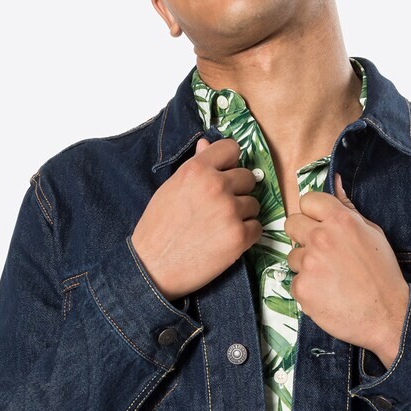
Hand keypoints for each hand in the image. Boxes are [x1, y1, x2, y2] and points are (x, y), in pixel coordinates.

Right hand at [130, 137, 262, 301]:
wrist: (152, 266)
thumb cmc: (158, 227)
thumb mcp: (172, 188)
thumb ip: (195, 165)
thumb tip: (207, 144)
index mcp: (197, 170)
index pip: (231, 148)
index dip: (229, 162)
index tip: (224, 174)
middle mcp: (216, 186)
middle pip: (248, 177)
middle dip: (237, 190)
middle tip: (219, 207)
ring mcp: (230, 211)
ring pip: (254, 204)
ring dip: (242, 214)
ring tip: (219, 226)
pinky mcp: (239, 236)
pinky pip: (257, 228)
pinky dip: (246, 234)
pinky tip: (226, 240)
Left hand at [284, 172, 409, 367]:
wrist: (387, 314)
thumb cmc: (383, 274)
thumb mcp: (372, 234)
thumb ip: (348, 209)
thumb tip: (336, 182)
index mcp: (341, 220)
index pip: (307, 200)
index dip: (312, 213)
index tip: (319, 224)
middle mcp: (322, 237)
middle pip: (292, 223)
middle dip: (303, 235)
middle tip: (322, 252)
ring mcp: (309, 263)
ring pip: (293, 255)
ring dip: (306, 265)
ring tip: (330, 278)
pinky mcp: (302, 287)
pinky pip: (295, 281)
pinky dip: (308, 289)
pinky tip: (327, 294)